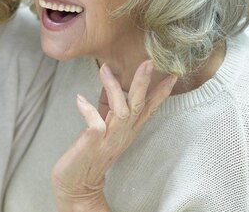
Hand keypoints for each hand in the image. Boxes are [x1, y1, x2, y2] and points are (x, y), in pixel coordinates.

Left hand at [51, 61, 176, 210]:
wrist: (76, 186)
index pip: (148, 109)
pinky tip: (80, 99)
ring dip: (113, 89)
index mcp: (127, 131)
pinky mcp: (93, 145)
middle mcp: (122, 135)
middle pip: (138, 106)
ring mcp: (109, 140)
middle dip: (143, 83)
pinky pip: (96, 125)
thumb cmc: (89, 154)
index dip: (160, 93)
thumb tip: (112, 83)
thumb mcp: (104, 128)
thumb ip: (110, 108)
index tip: (172, 75)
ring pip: (121, 112)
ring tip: (104, 69)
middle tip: (148, 62)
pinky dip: (88, 110)